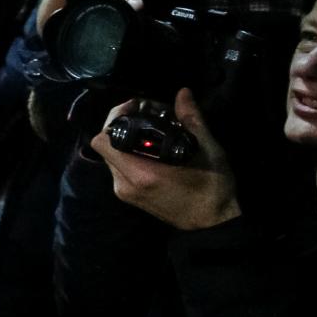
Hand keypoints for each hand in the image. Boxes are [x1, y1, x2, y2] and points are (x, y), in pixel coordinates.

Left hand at [92, 89, 238, 230]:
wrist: (212, 224)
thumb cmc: (213, 188)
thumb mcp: (208, 150)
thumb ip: (191, 120)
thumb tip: (182, 92)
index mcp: (140, 173)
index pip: (104, 140)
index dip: (115, 119)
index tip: (136, 108)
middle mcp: (124, 183)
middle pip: (104, 146)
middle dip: (119, 126)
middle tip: (142, 114)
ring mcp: (124, 192)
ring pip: (109, 157)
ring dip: (122, 140)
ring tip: (146, 129)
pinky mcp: (128, 197)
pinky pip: (117, 168)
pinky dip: (126, 154)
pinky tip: (147, 148)